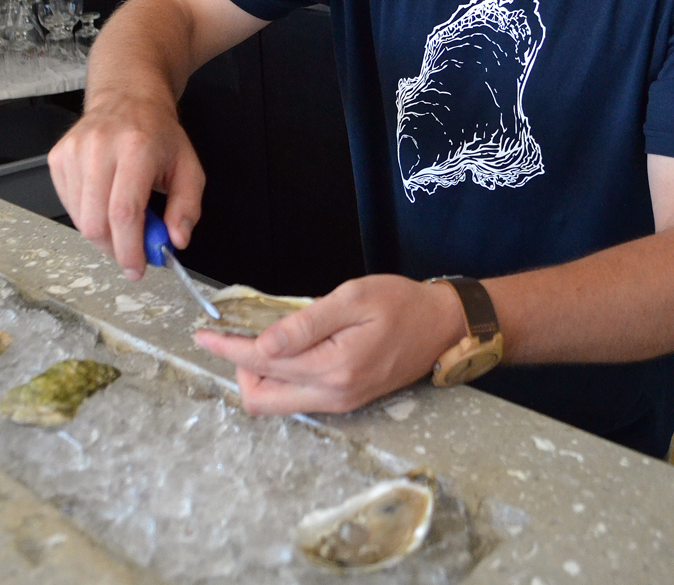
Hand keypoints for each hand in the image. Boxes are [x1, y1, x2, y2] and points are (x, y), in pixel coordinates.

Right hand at [48, 92, 204, 280]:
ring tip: (124, 224)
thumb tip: (177, 239)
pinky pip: (69, 206)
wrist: (128, 98)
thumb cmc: (159, 134)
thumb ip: (187, 207)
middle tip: (133, 253)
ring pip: (80, 219)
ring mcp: (75, 152)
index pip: (124, 212)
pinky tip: (106, 205)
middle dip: (116, 249)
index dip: (129, 249)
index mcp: (137, 148)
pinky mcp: (58, 158)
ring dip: (103, 236)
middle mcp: (101, 147)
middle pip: (97, 222)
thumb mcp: (189, 167)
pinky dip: (88, 217)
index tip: (138, 268)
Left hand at [194, 274, 464, 415]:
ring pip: (276, 403)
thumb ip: (305, 323)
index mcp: (333, 367)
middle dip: (239, 368)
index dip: (228, 348)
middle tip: (238, 333)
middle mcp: (332, 395)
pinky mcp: (344, 400)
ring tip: (259, 338)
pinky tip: (284, 349)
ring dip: (258, 374)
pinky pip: (297, 397)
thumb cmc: (400, 302)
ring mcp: (338, 402)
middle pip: (261, 399)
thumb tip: (262, 345)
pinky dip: (279, 376)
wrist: (442, 326)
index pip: (264, 363)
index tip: (203, 333)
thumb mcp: (353, 299)